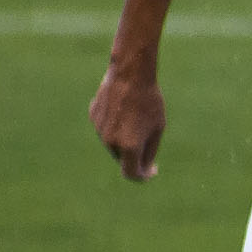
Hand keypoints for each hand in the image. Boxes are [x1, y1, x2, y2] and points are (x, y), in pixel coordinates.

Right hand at [90, 65, 165, 179]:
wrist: (130, 75)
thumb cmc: (150, 102)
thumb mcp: (157, 129)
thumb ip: (149, 151)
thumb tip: (141, 167)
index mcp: (129, 147)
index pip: (131, 174)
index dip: (142, 176)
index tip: (150, 170)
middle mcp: (111, 141)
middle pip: (123, 158)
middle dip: (135, 154)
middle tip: (148, 138)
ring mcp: (99, 129)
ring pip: (113, 143)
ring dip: (125, 138)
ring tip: (137, 116)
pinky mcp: (93, 116)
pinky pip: (106, 128)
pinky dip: (115, 124)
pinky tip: (124, 108)